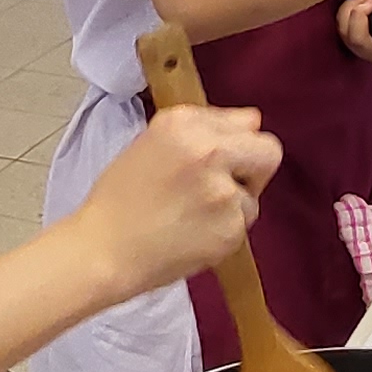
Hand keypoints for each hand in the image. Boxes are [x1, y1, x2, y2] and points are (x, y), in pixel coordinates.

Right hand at [67, 104, 278, 299]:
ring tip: (191, 214)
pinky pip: (243, 224)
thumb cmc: (121, 199)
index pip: (245, 121)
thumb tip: (254, 120)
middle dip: (253, 168)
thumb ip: (204, 126)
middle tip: (222, 185)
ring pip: (254, 195)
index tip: (214, 159)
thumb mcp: (152, 143)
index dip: (233, 142)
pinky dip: (223, 230)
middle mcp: (208, 151)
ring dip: (233, 204)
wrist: (103, 251)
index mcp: (183, 123)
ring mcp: (223, 192)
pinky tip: (191, 233)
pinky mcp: (231, 228)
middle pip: (268, 151)